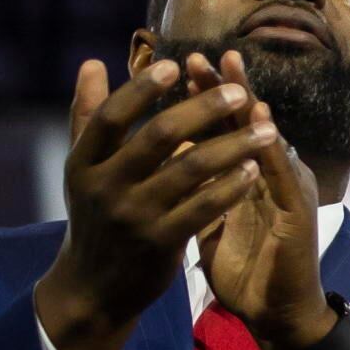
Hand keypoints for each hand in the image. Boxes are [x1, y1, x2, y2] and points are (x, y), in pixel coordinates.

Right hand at [36, 53, 280, 349]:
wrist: (94, 287)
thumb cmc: (95, 214)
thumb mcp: (83, 168)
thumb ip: (88, 116)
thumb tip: (92, 63)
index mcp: (83, 162)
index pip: (111, 117)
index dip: (141, 89)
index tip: (175, 64)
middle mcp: (105, 187)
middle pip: (159, 137)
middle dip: (203, 109)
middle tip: (238, 91)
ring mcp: (134, 216)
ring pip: (191, 170)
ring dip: (232, 145)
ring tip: (266, 129)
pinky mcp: (160, 243)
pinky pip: (204, 207)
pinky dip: (231, 186)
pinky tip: (255, 169)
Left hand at [195, 63, 339, 349]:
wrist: (277, 315)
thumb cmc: (245, 270)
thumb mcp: (209, 222)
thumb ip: (192, 190)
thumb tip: (164, 162)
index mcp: (244, 176)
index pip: (220, 129)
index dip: (200, 99)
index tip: (175, 69)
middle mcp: (269, 174)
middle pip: (243, 122)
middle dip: (222, 89)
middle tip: (201, 57)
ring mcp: (287, 189)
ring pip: (267, 137)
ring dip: (250, 105)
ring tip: (232, 75)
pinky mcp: (299, 212)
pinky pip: (283, 175)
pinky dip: (270, 147)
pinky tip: (260, 123)